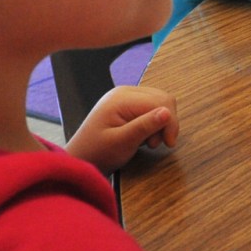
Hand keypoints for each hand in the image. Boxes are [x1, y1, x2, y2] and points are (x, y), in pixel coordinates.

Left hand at [63, 84, 177, 170]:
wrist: (79, 159)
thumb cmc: (97, 153)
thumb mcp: (122, 143)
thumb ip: (144, 126)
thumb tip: (167, 113)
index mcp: (121, 99)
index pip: (160, 102)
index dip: (170, 122)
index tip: (168, 144)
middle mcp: (124, 92)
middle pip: (162, 98)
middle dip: (166, 122)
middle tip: (156, 143)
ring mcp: (125, 96)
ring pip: (159, 102)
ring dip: (161, 123)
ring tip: (148, 141)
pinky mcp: (126, 104)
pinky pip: (150, 107)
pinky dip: (153, 122)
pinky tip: (144, 136)